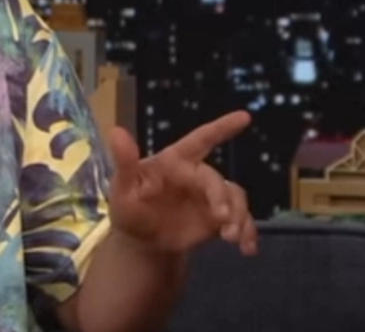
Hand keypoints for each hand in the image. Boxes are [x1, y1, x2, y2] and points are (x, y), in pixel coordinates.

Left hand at [106, 111, 257, 256]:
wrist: (141, 242)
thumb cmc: (129, 209)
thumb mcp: (122, 189)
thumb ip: (124, 162)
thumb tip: (116, 131)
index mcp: (175, 162)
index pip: (200, 140)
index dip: (221, 127)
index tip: (244, 116)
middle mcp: (196, 175)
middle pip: (216, 179)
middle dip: (222, 197)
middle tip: (221, 218)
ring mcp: (210, 196)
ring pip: (235, 197)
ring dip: (239, 216)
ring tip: (231, 237)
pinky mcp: (220, 218)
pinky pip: (242, 218)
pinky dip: (248, 232)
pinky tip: (247, 247)